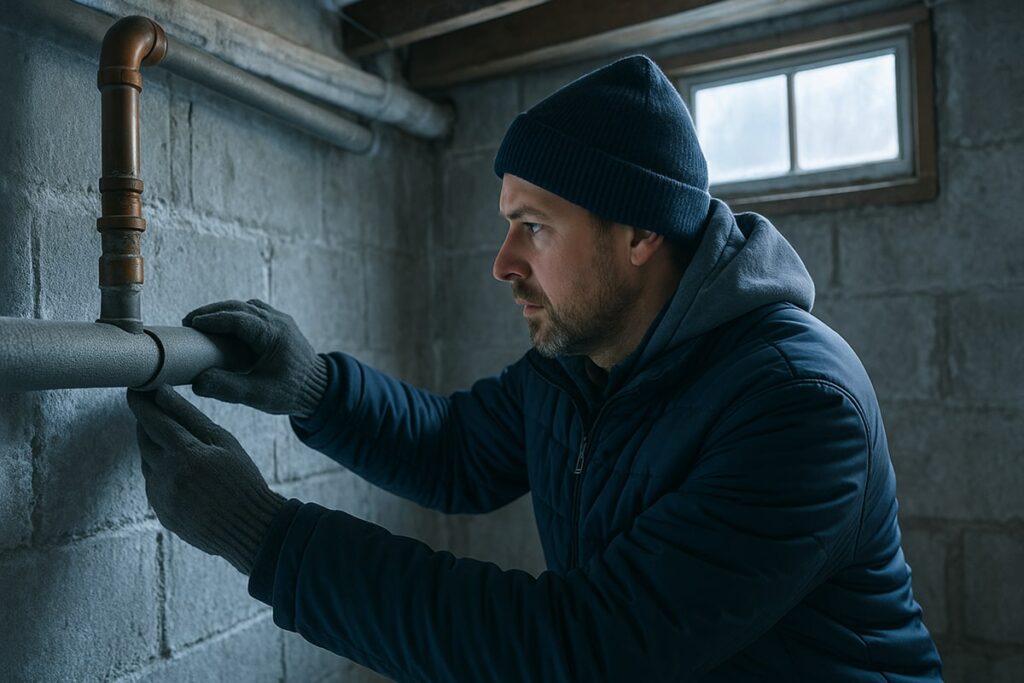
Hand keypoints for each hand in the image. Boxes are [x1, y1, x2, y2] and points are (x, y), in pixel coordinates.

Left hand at [127, 385, 285, 574]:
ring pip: (148, 463)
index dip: (142, 403)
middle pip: (144, 440)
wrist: (251, 528)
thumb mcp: (224, 442)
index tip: (135, 389)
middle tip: (153, 407)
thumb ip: (190, 417)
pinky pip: (154, 485)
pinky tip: (181, 470)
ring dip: (155, 447)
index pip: (153, 420)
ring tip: (174, 439)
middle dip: (147, 422)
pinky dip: (161, 472)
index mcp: (184, 455)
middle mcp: (165, 477)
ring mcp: (161, 498)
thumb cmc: (244, 480)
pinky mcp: (162, 514)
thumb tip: (162, 392)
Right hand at [183, 299, 327, 416]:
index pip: (239, 319)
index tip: (191, 324)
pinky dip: (234, 316)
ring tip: (200, 322)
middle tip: (188, 321)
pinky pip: (253, 312)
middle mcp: (278, 321)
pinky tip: (221, 327)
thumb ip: (228, 389)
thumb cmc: (291, 392)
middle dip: (211, 312)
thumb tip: (197, 382)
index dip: (213, 319)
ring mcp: (279, 320)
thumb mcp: (258, 395)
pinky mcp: (278, 325)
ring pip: (246, 306)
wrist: (319, 390)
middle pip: (239, 306)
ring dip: (222, 311)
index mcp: (275, 334)